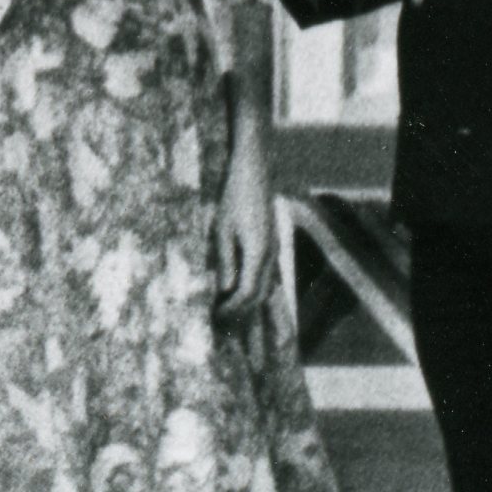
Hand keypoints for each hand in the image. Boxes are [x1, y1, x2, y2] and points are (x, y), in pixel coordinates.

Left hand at [214, 156, 281, 312]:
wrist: (253, 171)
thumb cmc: (233, 197)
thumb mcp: (222, 230)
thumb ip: (226, 262)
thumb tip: (225, 292)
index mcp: (259, 252)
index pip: (248, 293)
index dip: (233, 309)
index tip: (217, 316)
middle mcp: (271, 254)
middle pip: (260, 295)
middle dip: (243, 312)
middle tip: (223, 320)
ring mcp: (274, 250)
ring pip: (267, 287)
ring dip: (251, 303)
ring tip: (233, 313)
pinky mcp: (272, 245)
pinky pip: (268, 276)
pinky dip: (256, 289)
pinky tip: (244, 293)